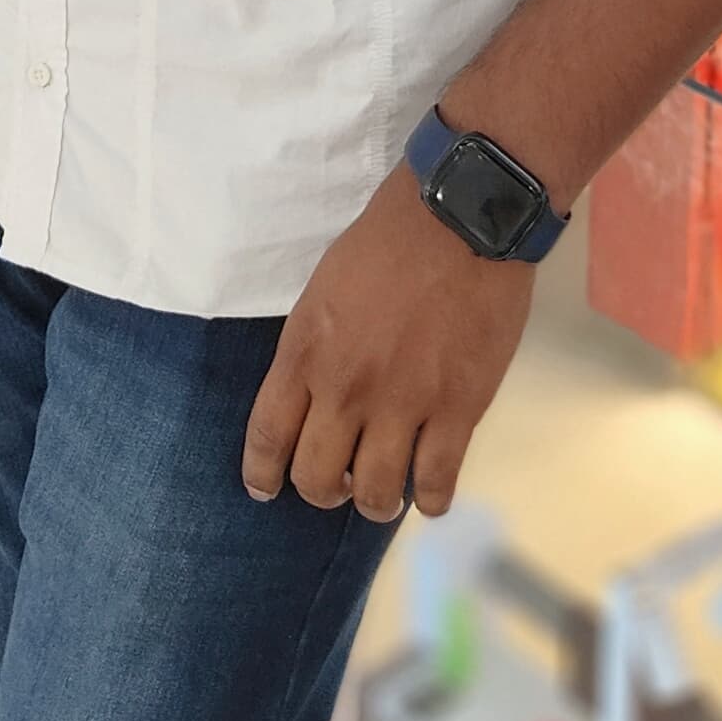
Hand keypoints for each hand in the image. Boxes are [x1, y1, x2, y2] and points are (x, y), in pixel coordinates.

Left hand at [241, 165, 540, 522]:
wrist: (459, 217)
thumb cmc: (388, 241)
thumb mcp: (324, 288)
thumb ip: (313, 347)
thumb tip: (315, 395)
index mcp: (305, 351)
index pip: (268, 435)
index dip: (262, 474)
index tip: (265, 490)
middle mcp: (345, 388)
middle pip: (315, 478)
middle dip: (322, 492)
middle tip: (338, 482)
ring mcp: (402, 404)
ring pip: (375, 494)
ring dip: (375, 502)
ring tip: (385, 492)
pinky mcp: (457, 410)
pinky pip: (435, 483)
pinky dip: (429, 498)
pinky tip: (428, 491)